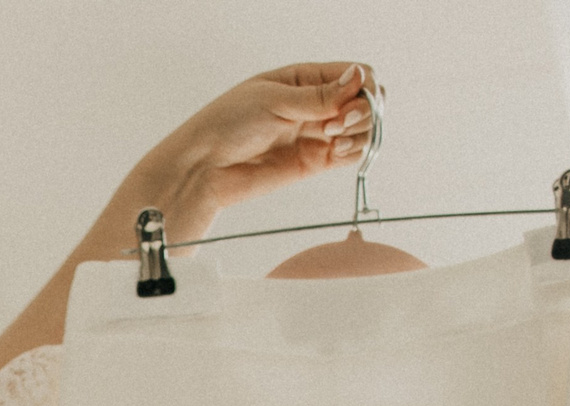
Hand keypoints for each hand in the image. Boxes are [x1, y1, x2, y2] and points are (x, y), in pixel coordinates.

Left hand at [110, 62, 381, 246]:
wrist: (203, 168)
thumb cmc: (226, 124)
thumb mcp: (273, 100)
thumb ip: (319, 95)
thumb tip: (359, 77)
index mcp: (305, 78)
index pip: (357, 74)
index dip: (363, 87)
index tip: (349, 102)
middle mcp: (316, 104)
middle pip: (365, 102)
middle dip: (362, 111)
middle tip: (335, 124)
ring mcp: (316, 133)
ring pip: (362, 129)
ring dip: (359, 133)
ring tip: (330, 138)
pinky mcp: (314, 162)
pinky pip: (349, 155)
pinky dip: (353, 153)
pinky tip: (335, 152)